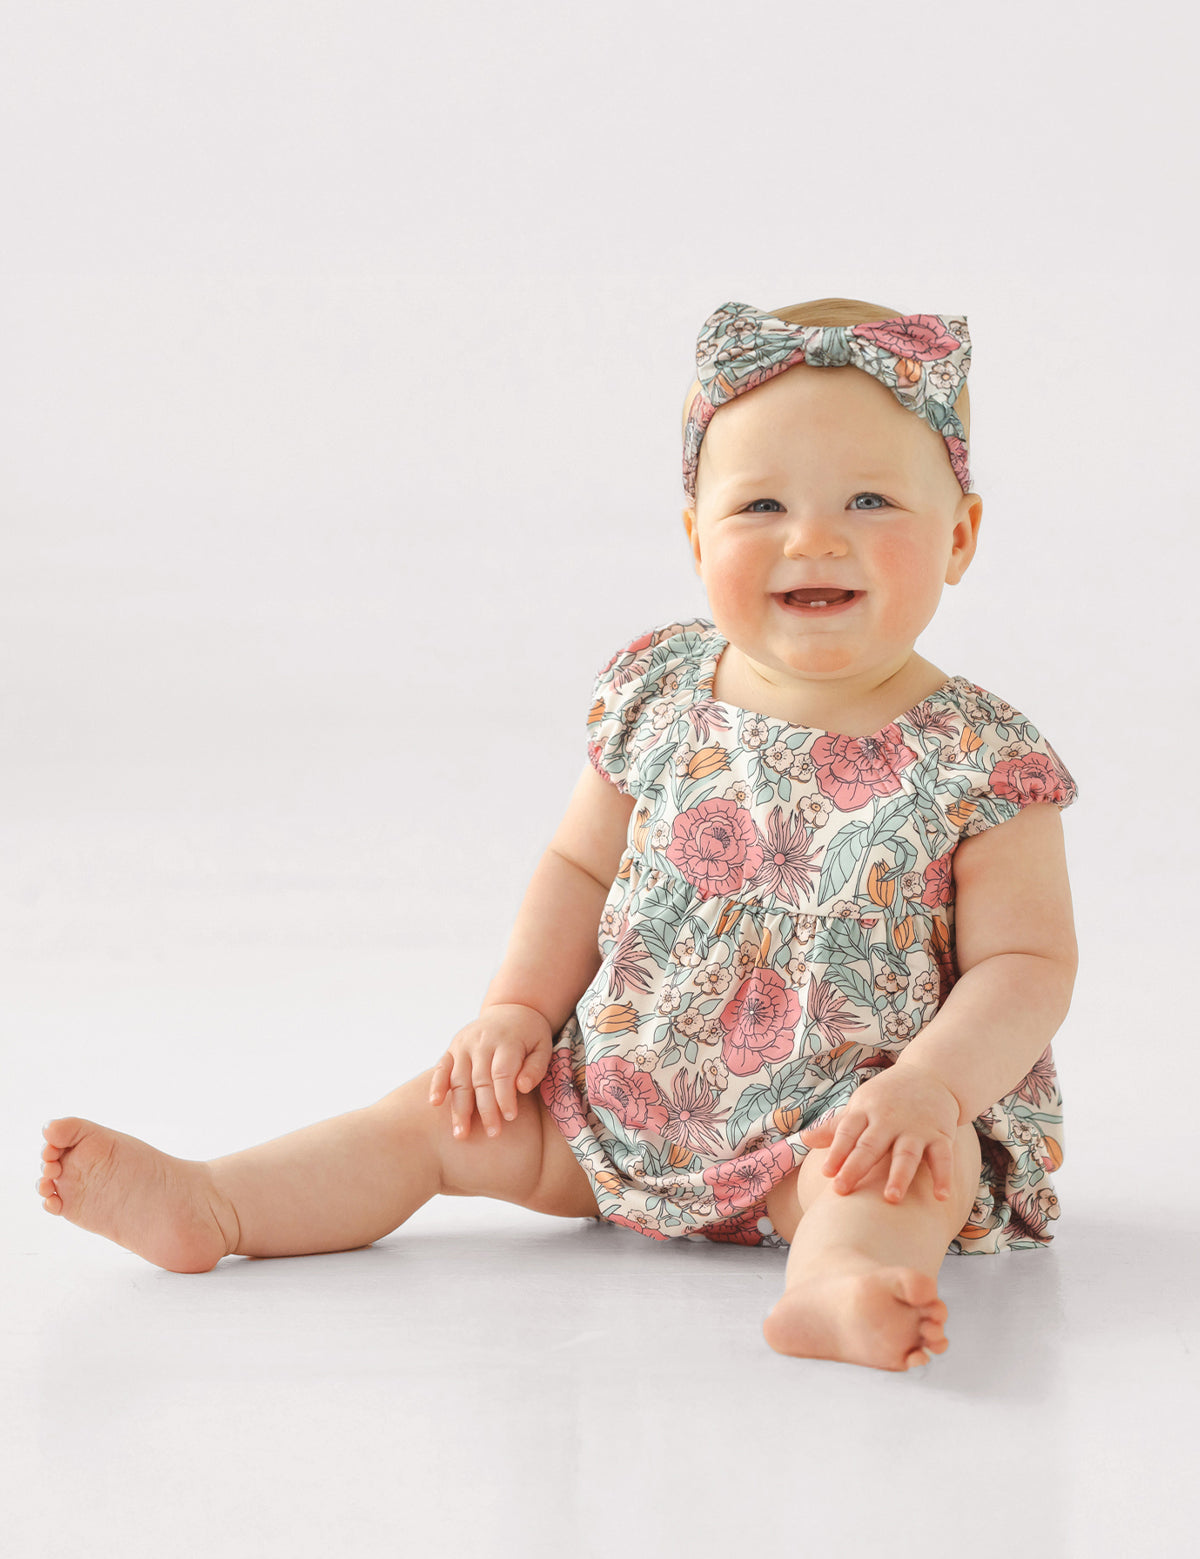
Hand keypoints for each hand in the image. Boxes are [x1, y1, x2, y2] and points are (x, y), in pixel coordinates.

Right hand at [428, 1004, 552, 1140]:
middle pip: (480, 1080)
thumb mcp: (543, 1047)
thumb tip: (522, 1087)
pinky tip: (435, 1103)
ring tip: (461, 1133)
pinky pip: (442, 1067)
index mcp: (507, 1041)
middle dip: (485, 1109)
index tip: (509, 1118)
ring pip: (459, 1078)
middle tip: (492, 1134)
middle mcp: (482, 1041)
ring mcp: (464, 1044)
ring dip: (459, 1107)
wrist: (511, 1010)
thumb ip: (535, 1068)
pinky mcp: (452, 1048)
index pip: (503, 1073)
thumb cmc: (530, 1036)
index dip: (505, 1097)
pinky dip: (437, 1085)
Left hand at [798, 1062, 961, 1203]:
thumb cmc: (887, 1096)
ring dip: (899, 1175)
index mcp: (866, 1111)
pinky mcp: (940, 1134)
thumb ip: (835, 1127)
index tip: (826, 1173)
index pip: (847, 1132)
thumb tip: (804, 1141)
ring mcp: (916, 1128)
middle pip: (870, 1145)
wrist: (931, 1074)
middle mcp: (889, 1119)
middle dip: (856, 1166)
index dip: (836, 1151)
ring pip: (906, 1154)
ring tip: (890, 1198)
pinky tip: (941, 1197)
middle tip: (842, 1190)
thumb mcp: (860, 1105)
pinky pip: (942, 1157)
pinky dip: (943, 1176)